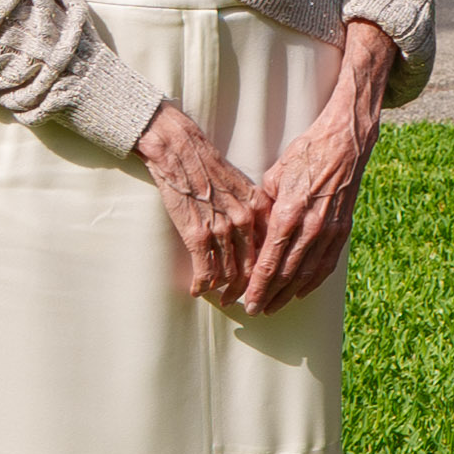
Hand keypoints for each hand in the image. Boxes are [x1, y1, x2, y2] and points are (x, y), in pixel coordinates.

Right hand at [137, 103, 271, 305]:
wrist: (181, 151)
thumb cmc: (210, 167)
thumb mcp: (244, 186)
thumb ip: (256, 210)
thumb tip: (263, 234)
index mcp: (260, 207)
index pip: (272, 248)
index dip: (271, 271)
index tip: (269, 283)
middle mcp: (245, 220)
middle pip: (254, 267)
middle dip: (252, 289)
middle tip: (249, 302)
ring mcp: (222, 229)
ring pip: (230, 272)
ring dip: (226, 290)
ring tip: (223, 299)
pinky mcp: (198, 234)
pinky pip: (205, 269)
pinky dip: (202, 283)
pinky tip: (198, 290)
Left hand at [235, 73, 384, 315]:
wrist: (345, 143)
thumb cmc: (304, 155)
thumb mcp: (273, 179)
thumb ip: (263, 211)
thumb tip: (251, 237)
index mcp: (289, 213)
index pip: (270, 262)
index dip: (256, 286)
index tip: (244, 301)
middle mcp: (311, 227)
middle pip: (287, 274)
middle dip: (269, 296)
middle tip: (254, 311)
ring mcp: (330, 231)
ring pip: (307, 274)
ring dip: (289, 295)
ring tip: (274, 308)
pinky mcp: (343, 230)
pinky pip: (327, 264)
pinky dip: (313, 282)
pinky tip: (301, 291)